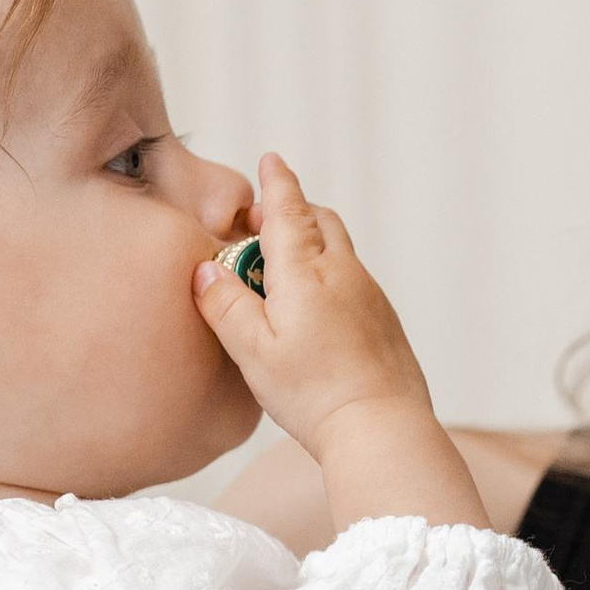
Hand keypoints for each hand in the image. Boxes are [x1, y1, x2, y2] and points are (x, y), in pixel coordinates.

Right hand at [195, 153, 434, 458]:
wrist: (382, 428)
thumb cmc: (313, 393)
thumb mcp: (253, 350)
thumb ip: (225, 305)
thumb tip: (205, 270)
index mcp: (306, 271)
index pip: (289, 210)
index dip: (278, 182)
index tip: (272, 160)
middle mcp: (344, 273)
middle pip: (321, 221)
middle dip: (293, 211)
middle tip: (260, 225)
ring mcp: (370, 296)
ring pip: (340, 250)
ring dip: (312, 244)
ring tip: (281, 270)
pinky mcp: (384, 322)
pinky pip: (354, 281)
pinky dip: (331, 275)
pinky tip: (315, 310)